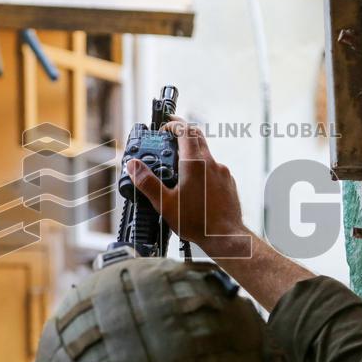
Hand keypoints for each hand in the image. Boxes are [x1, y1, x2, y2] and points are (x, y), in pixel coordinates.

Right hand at [126, 115, 251, 257]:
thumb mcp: (165, 204)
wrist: (226, 237)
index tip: (164, 126)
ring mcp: (222, 172)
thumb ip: (147, 182)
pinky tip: (194, 186)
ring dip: (191, 153)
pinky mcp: (228, 182)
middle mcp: (211, 163)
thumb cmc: (198, 222)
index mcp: (195, 163)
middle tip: (169, 138)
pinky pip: (213, 168)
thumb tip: (133, 166)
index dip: (173, 124)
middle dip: (182, 133)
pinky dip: (202, 169)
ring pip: (206, 153)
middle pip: (197, 136)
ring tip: (177, 168)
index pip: (185, 130)